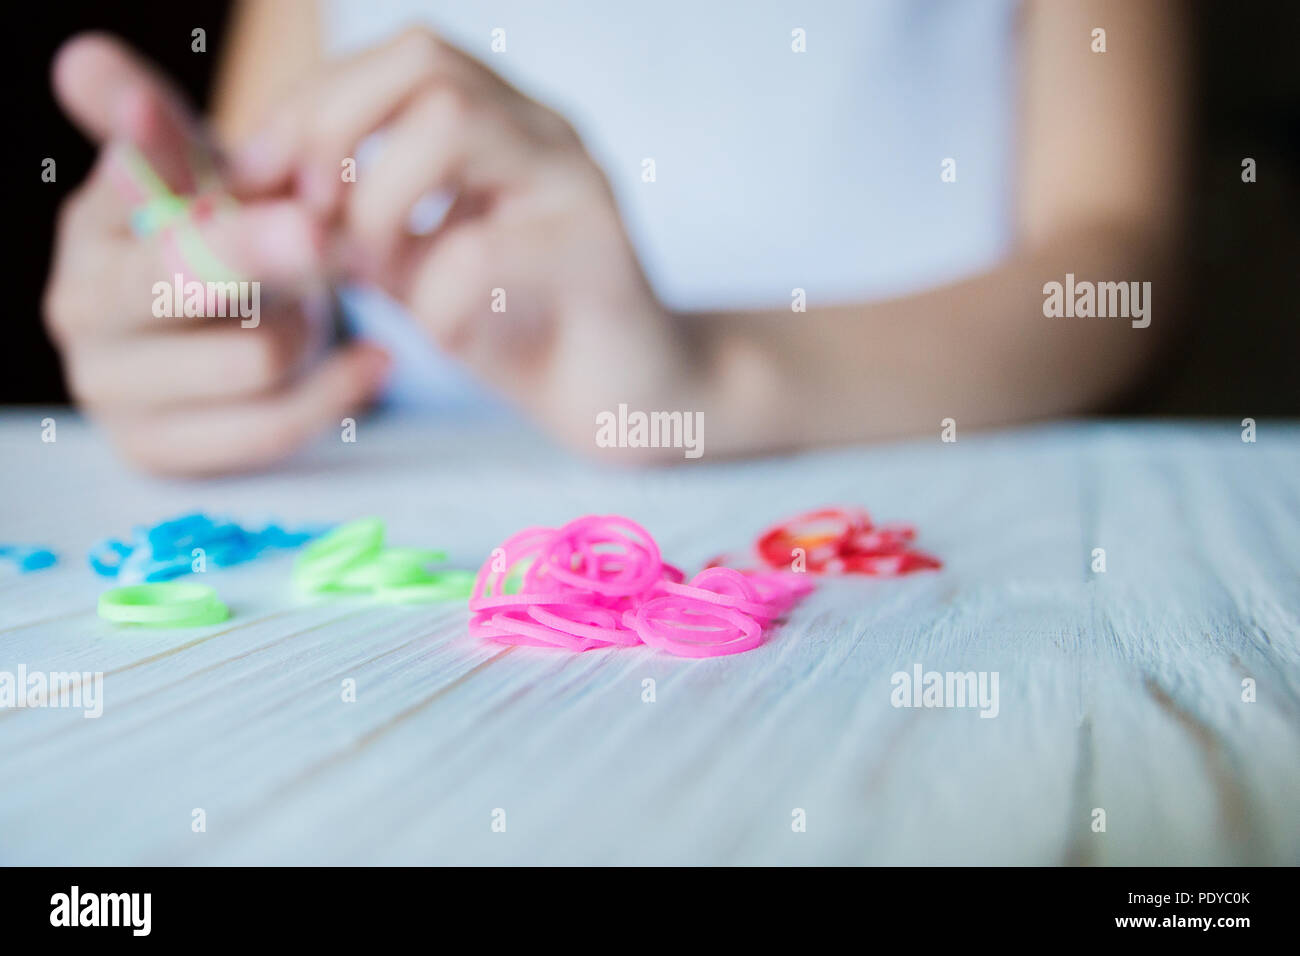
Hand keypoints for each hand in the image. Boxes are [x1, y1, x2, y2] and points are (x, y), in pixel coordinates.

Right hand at [45, 34, 390, 474]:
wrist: (226, 324)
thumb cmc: (218, 239)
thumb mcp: (198, 178)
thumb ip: (159, 131)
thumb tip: (86, 59)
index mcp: (88, 234)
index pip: (154, 214)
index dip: (218, 208)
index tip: (283, 205)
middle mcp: (79, 315)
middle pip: (188, 287)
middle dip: (267, 258)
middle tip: (328, 240)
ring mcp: (112, 393)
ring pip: (252, 359)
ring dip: (307, 326)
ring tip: (321, 301)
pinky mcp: (158, 451)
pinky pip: (270, 428)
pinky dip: (334, 393)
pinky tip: (376, 361)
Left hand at [231, 27, 702, 453]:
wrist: (632, 400)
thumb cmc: (523, 333)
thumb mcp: (419, 275)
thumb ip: (352, 235)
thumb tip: (259, 212)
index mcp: (504, 124)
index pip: (398, 58)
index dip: (311, 104)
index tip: (256, 179)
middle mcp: (545, 134)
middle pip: (425, 59)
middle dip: (333, 128)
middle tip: (308, 214)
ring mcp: (577, 185)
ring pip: (452, 122)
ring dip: (378, 200)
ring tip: (377, 273)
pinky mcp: (597, 256)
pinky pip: (483, 250)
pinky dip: (434, 299)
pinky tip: (441, 334)